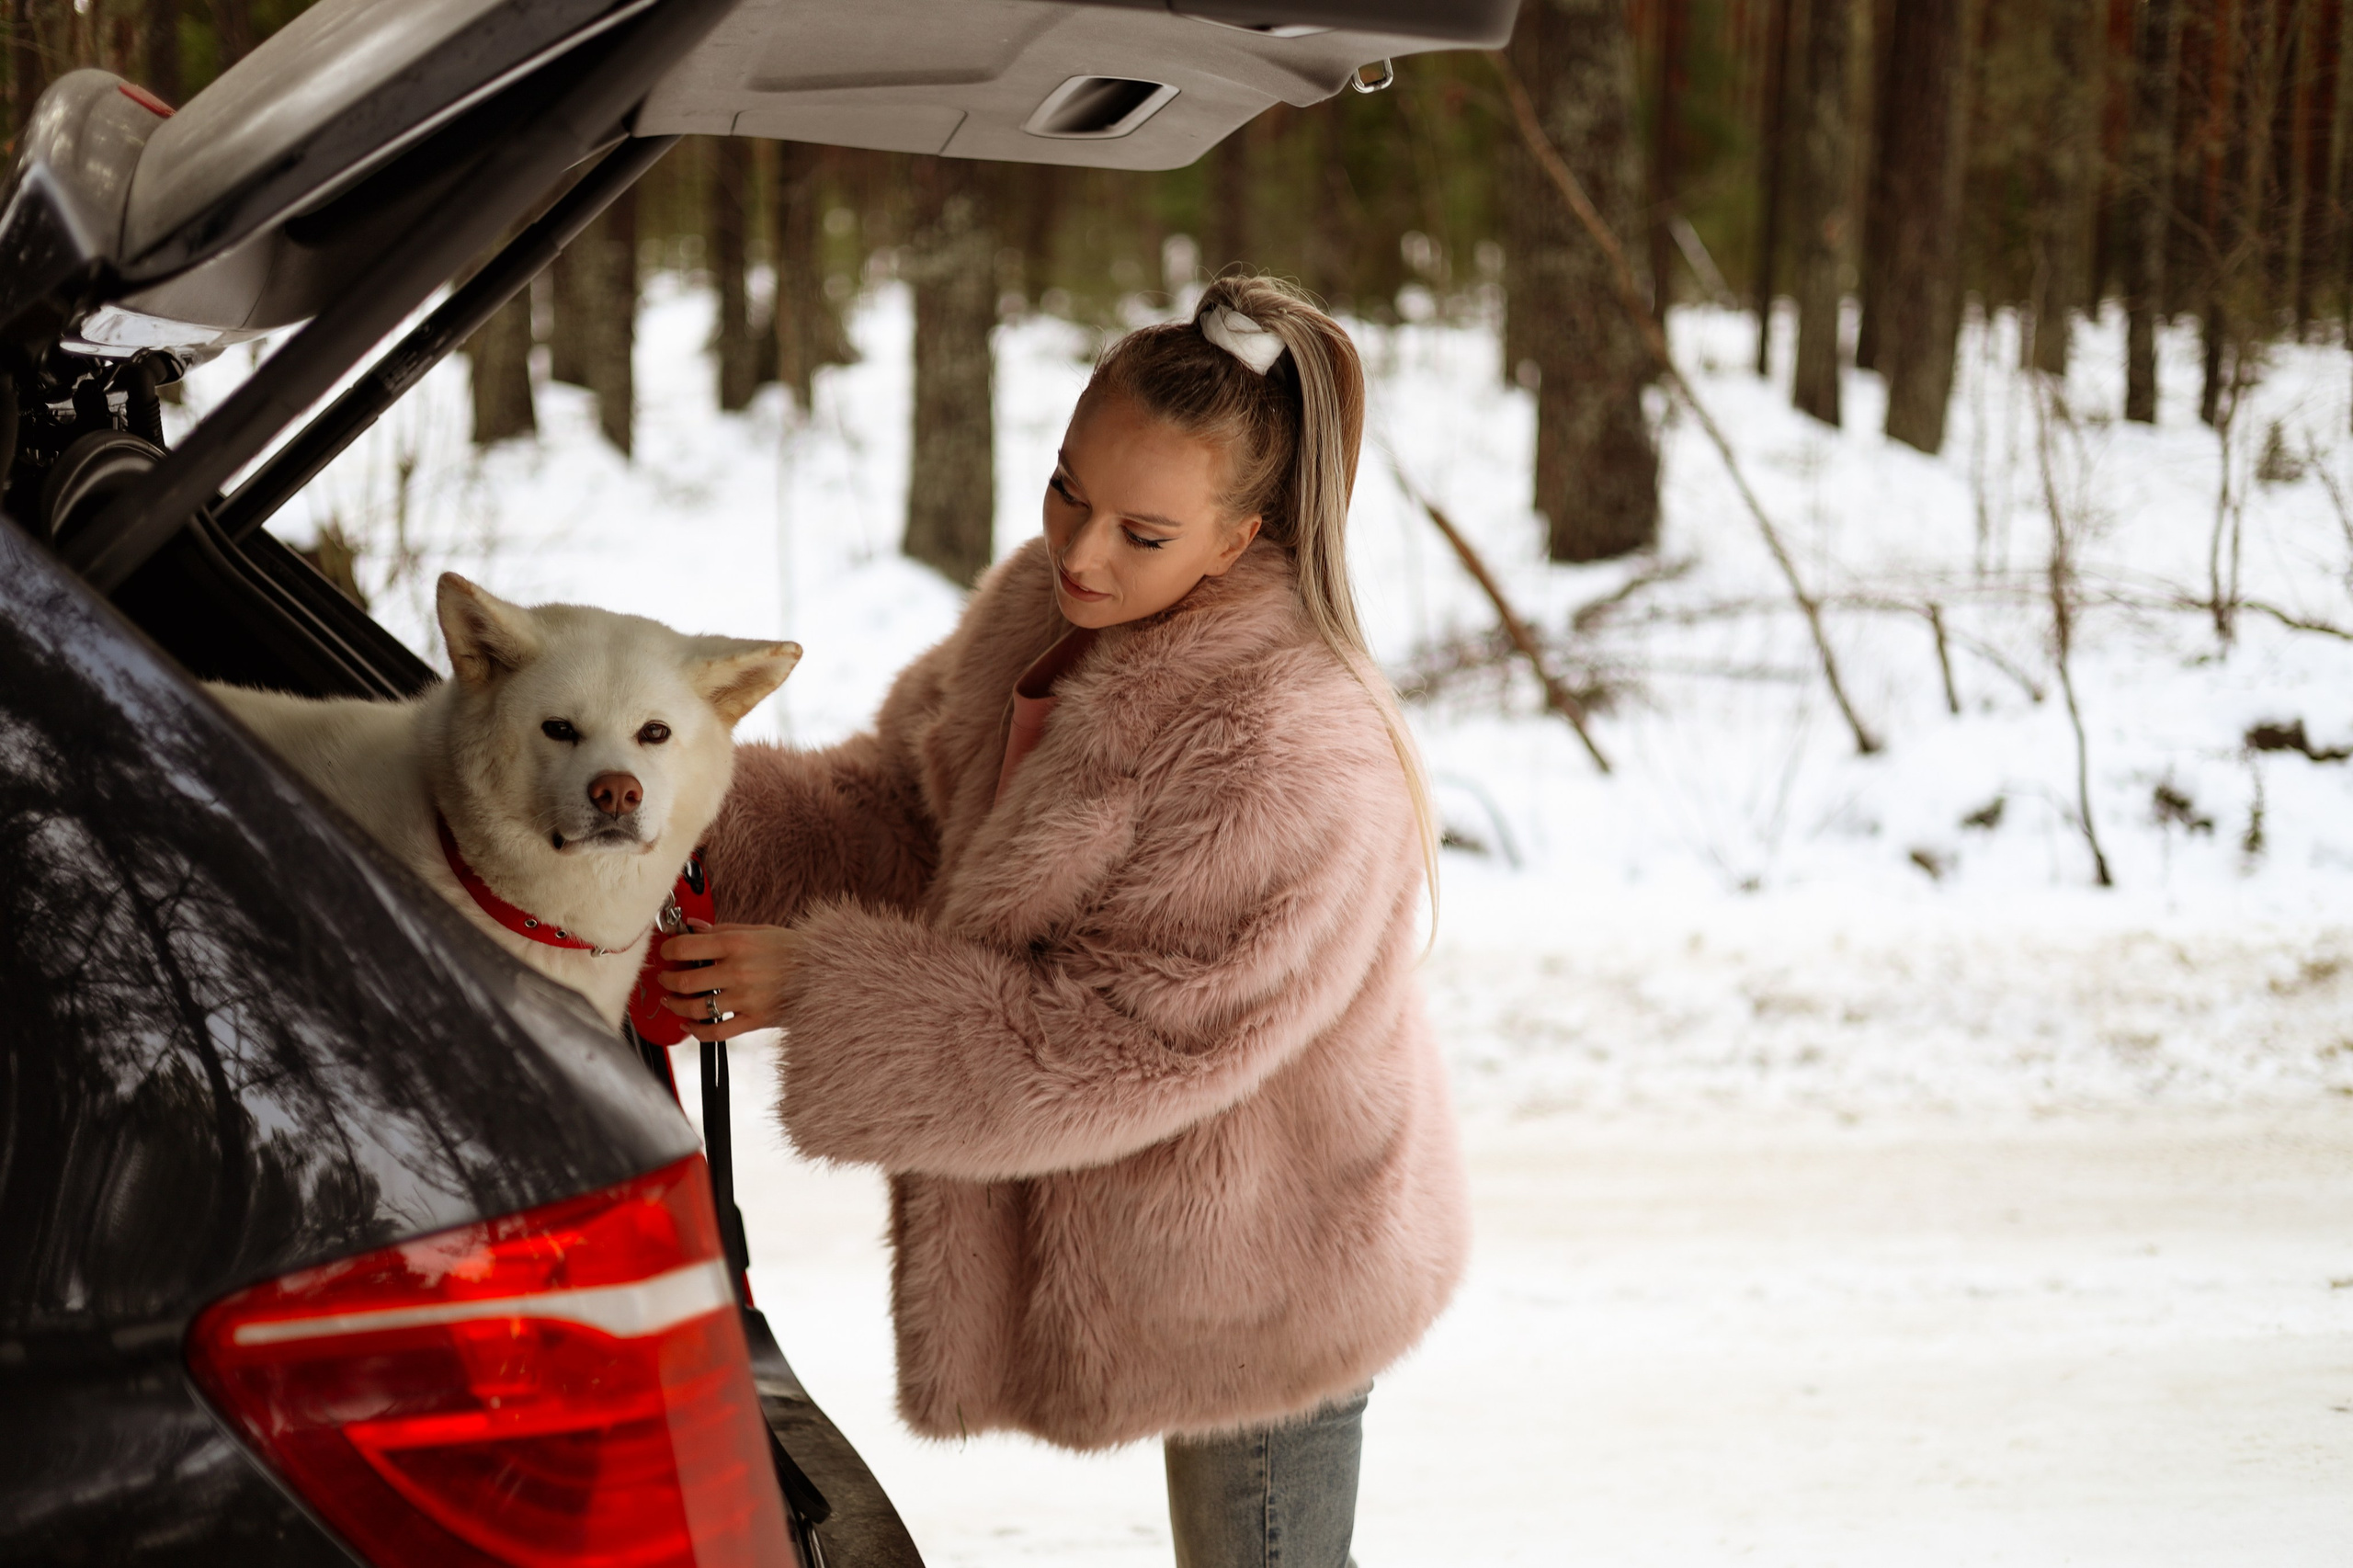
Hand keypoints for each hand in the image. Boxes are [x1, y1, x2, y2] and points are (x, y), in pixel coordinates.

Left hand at [656, 919, 802, 1041]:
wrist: (826, 973)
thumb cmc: (793, 949)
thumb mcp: (759, 930)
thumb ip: (723, 930)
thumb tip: (692, 927)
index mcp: (737, 944)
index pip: (685, 948)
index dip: (667, 951)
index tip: (666, 953)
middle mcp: (738, 971)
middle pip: (685, 981)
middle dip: (667, 980)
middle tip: (664, 977)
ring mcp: (745, 998)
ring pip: (695, 1008)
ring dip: (676, 1005)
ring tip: (672, 1000)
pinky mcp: (754, 1020)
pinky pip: (716, 1032)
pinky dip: (697, 1031)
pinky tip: (689, 1024)